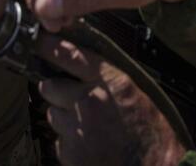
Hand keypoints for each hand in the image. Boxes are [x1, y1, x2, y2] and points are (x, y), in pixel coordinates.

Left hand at [38, 34, 186, 165]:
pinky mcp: (70, 153)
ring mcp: (77, 128)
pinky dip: (70, 144)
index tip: (38, 42)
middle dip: (57, 92)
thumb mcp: (134, 91)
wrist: (156, 165)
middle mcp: (89, 100)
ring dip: (64, 119)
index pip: (69, 54)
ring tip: (87, 127)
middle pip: (50, 86)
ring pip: (53, 115)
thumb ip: (106, 77)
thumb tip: (84, 66)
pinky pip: (59, 142)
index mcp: (108, 80)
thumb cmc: (151, 131)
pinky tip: (90, 146)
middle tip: (73, 101)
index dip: (49, 47)